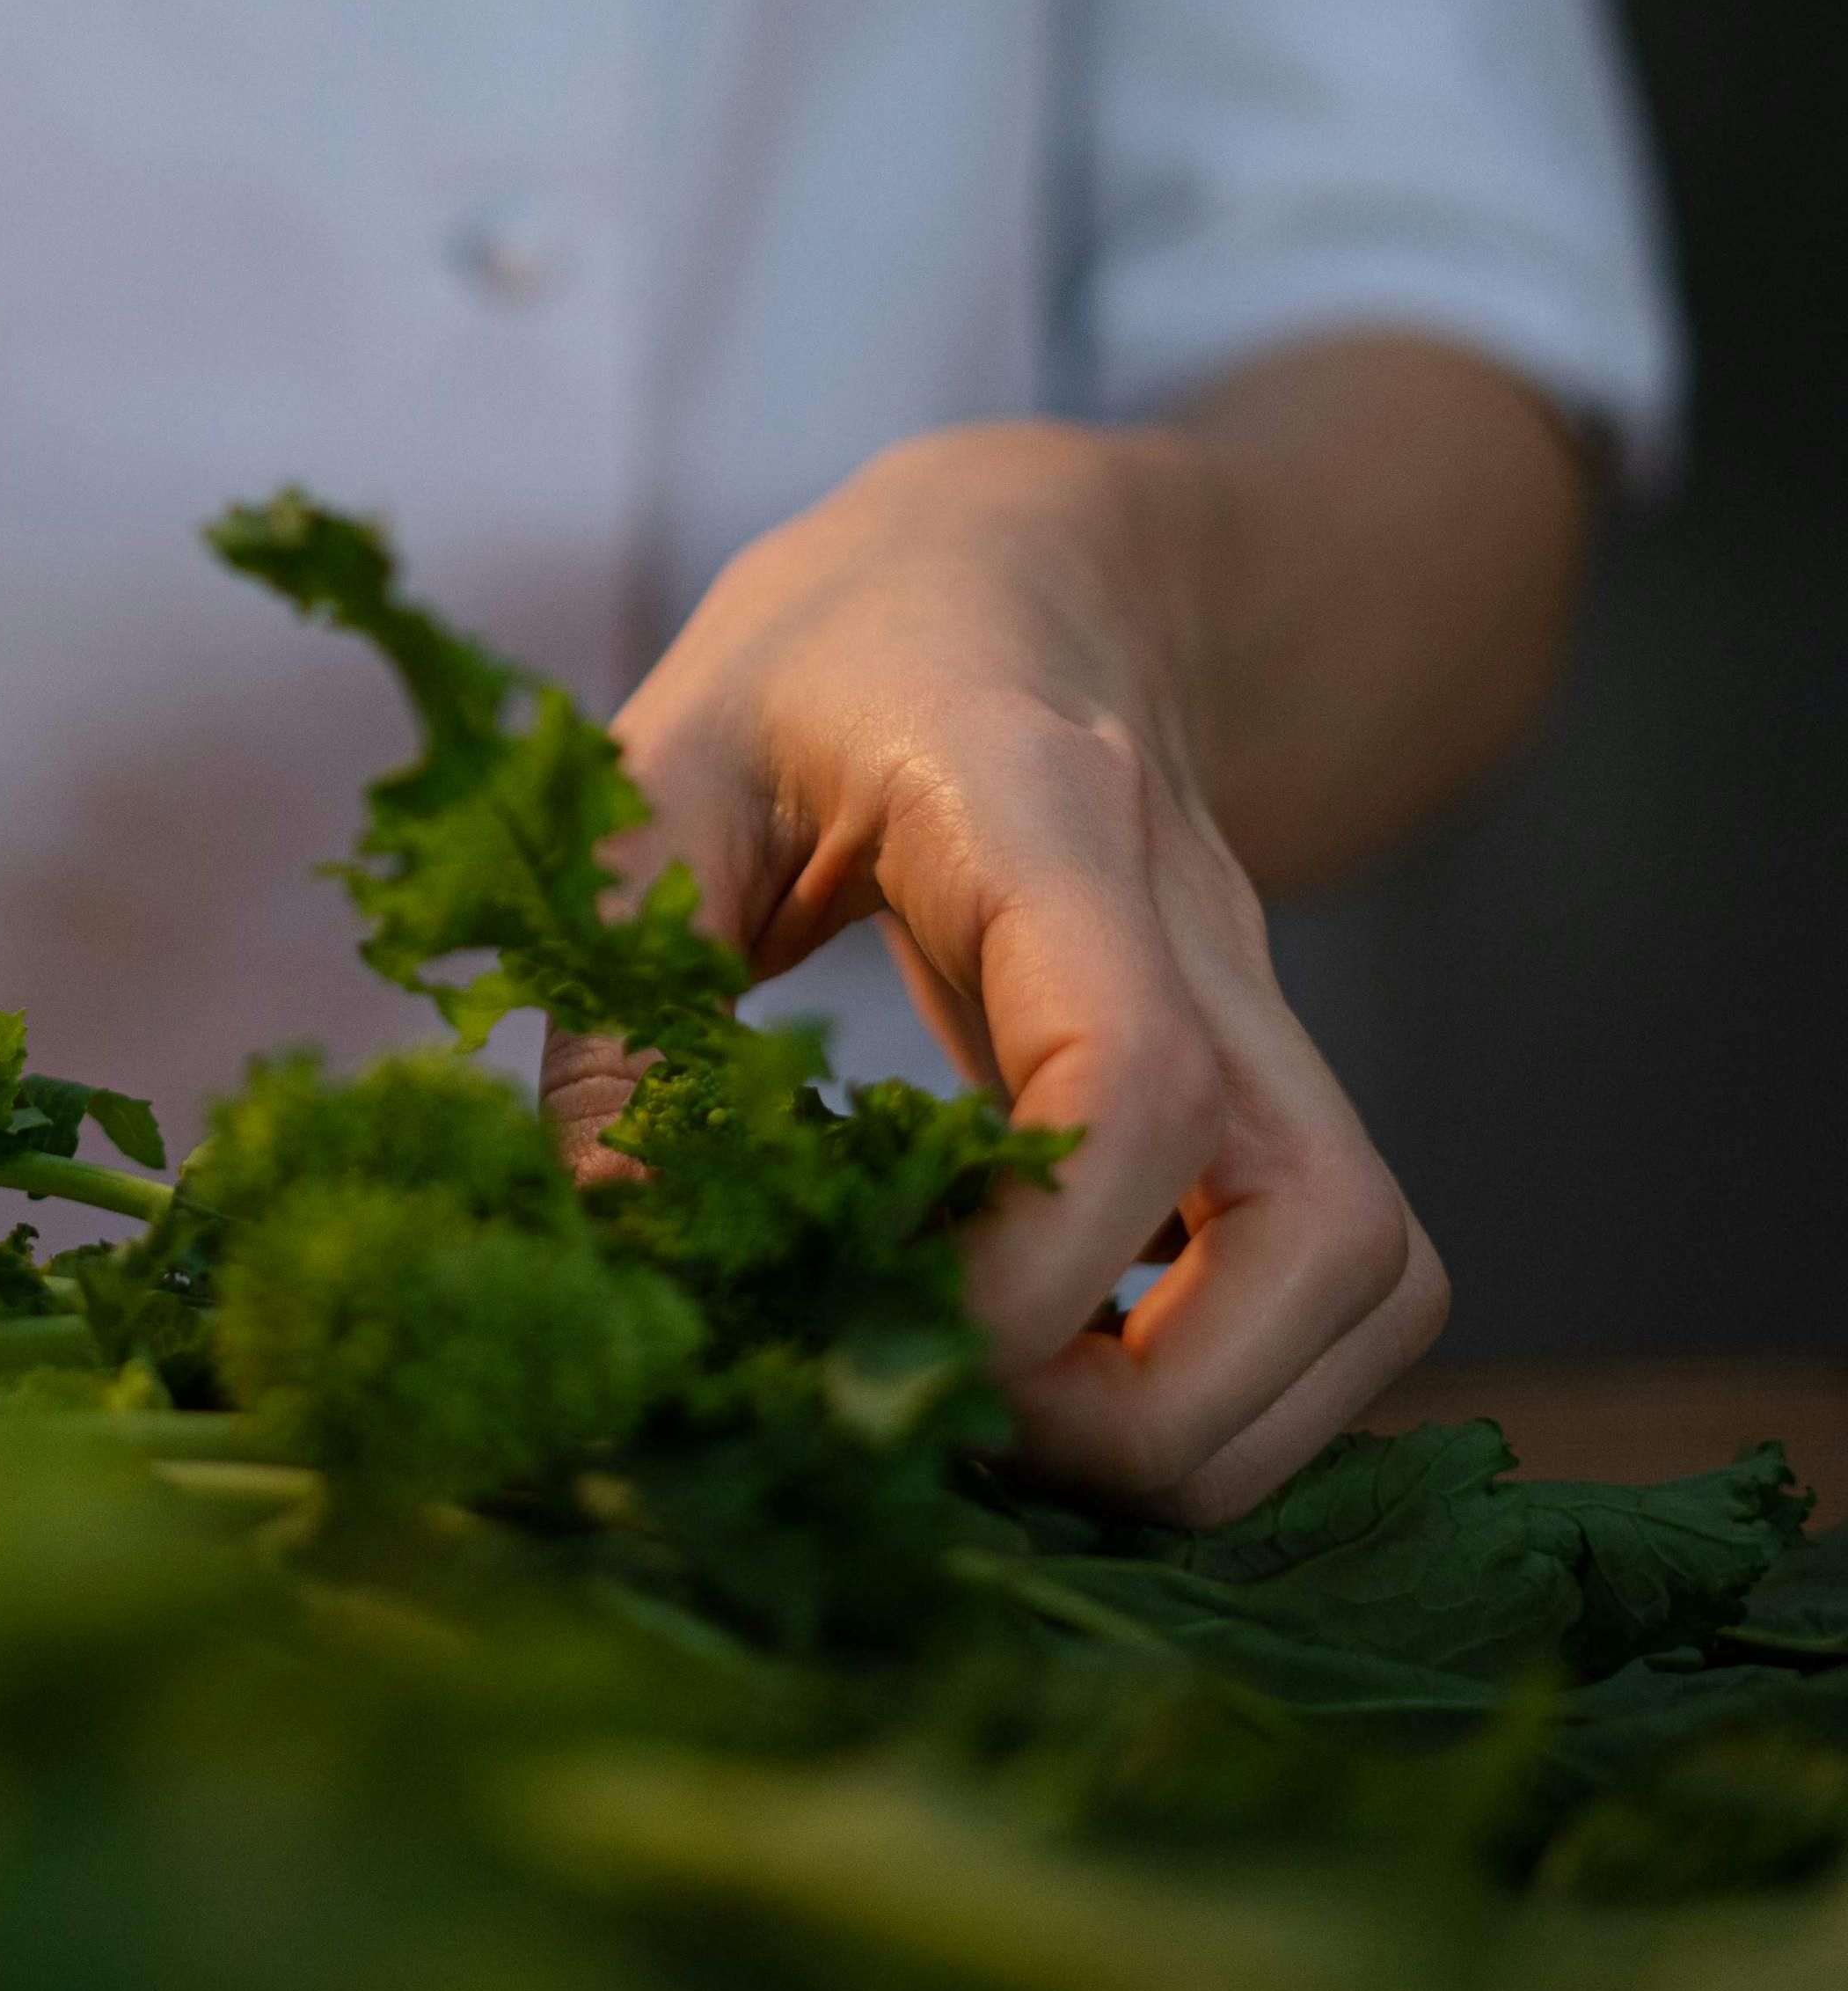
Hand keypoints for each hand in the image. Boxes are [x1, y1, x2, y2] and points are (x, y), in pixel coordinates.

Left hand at [545, 418, 1448, 1524]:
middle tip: (937, 1413)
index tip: (890, 1336)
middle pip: (1330, 1234)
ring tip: (997, 1417)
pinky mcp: (1270, 1086)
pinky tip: (1058, 1375)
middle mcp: (1203, 939)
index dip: (1035, 1261)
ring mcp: (1267, 1021)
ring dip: (1210, 1424)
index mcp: (1046, 825)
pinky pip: (1338, 1288)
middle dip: (1150, 1412)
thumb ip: (622, 990)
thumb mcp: (669, 765)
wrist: (1035, 566)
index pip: (1135, 1070)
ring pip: (1374, 1283)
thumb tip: (615, 1231)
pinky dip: (1233, 1388)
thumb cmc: (837, 654)